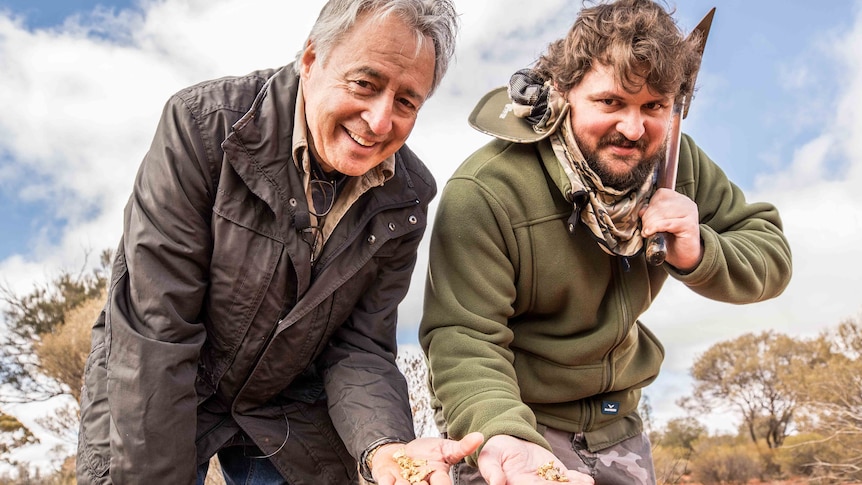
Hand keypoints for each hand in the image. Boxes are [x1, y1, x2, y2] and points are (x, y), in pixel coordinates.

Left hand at [370, 432, 483, 484]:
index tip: (439, 476)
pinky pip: (387, 484)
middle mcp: (422, 484)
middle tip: (421, 482)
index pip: (443, 484)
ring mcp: (405, 484)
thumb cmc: (425, 453)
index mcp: (438, 478)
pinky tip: (389, 477)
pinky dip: (387, 481)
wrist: (400, 453)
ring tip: (402, 481)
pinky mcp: (388, 481)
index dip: (442, 484)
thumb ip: (462, 447)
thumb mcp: (445, 448)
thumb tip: (480, 437)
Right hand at [476, 435, 593, 484]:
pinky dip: (579, 480)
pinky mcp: (555, 473)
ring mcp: (546, 481)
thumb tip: (496, 483)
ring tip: (584, 484)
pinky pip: (569, 478)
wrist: (507, 440)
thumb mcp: (489, 458)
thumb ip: (492, 470)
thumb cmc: (495, 451)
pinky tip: (587, 481)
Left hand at [640, 188, 702, 270]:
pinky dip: (655, 228)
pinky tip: (649, 233)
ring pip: (662, 212)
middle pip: (660, 203)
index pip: (661, 194)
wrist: (685, 257)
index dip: (649, 206)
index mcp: (679, 199)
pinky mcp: (689, 225)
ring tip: (647, 232)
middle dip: (647, 217)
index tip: (645, 218)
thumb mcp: (658, 224)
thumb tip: (642, 210)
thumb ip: (651, 214)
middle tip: (644, 228)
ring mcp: (689, 213)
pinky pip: (667, 223)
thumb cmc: (671, 240)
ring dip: (650, 223)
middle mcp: (687, 203)